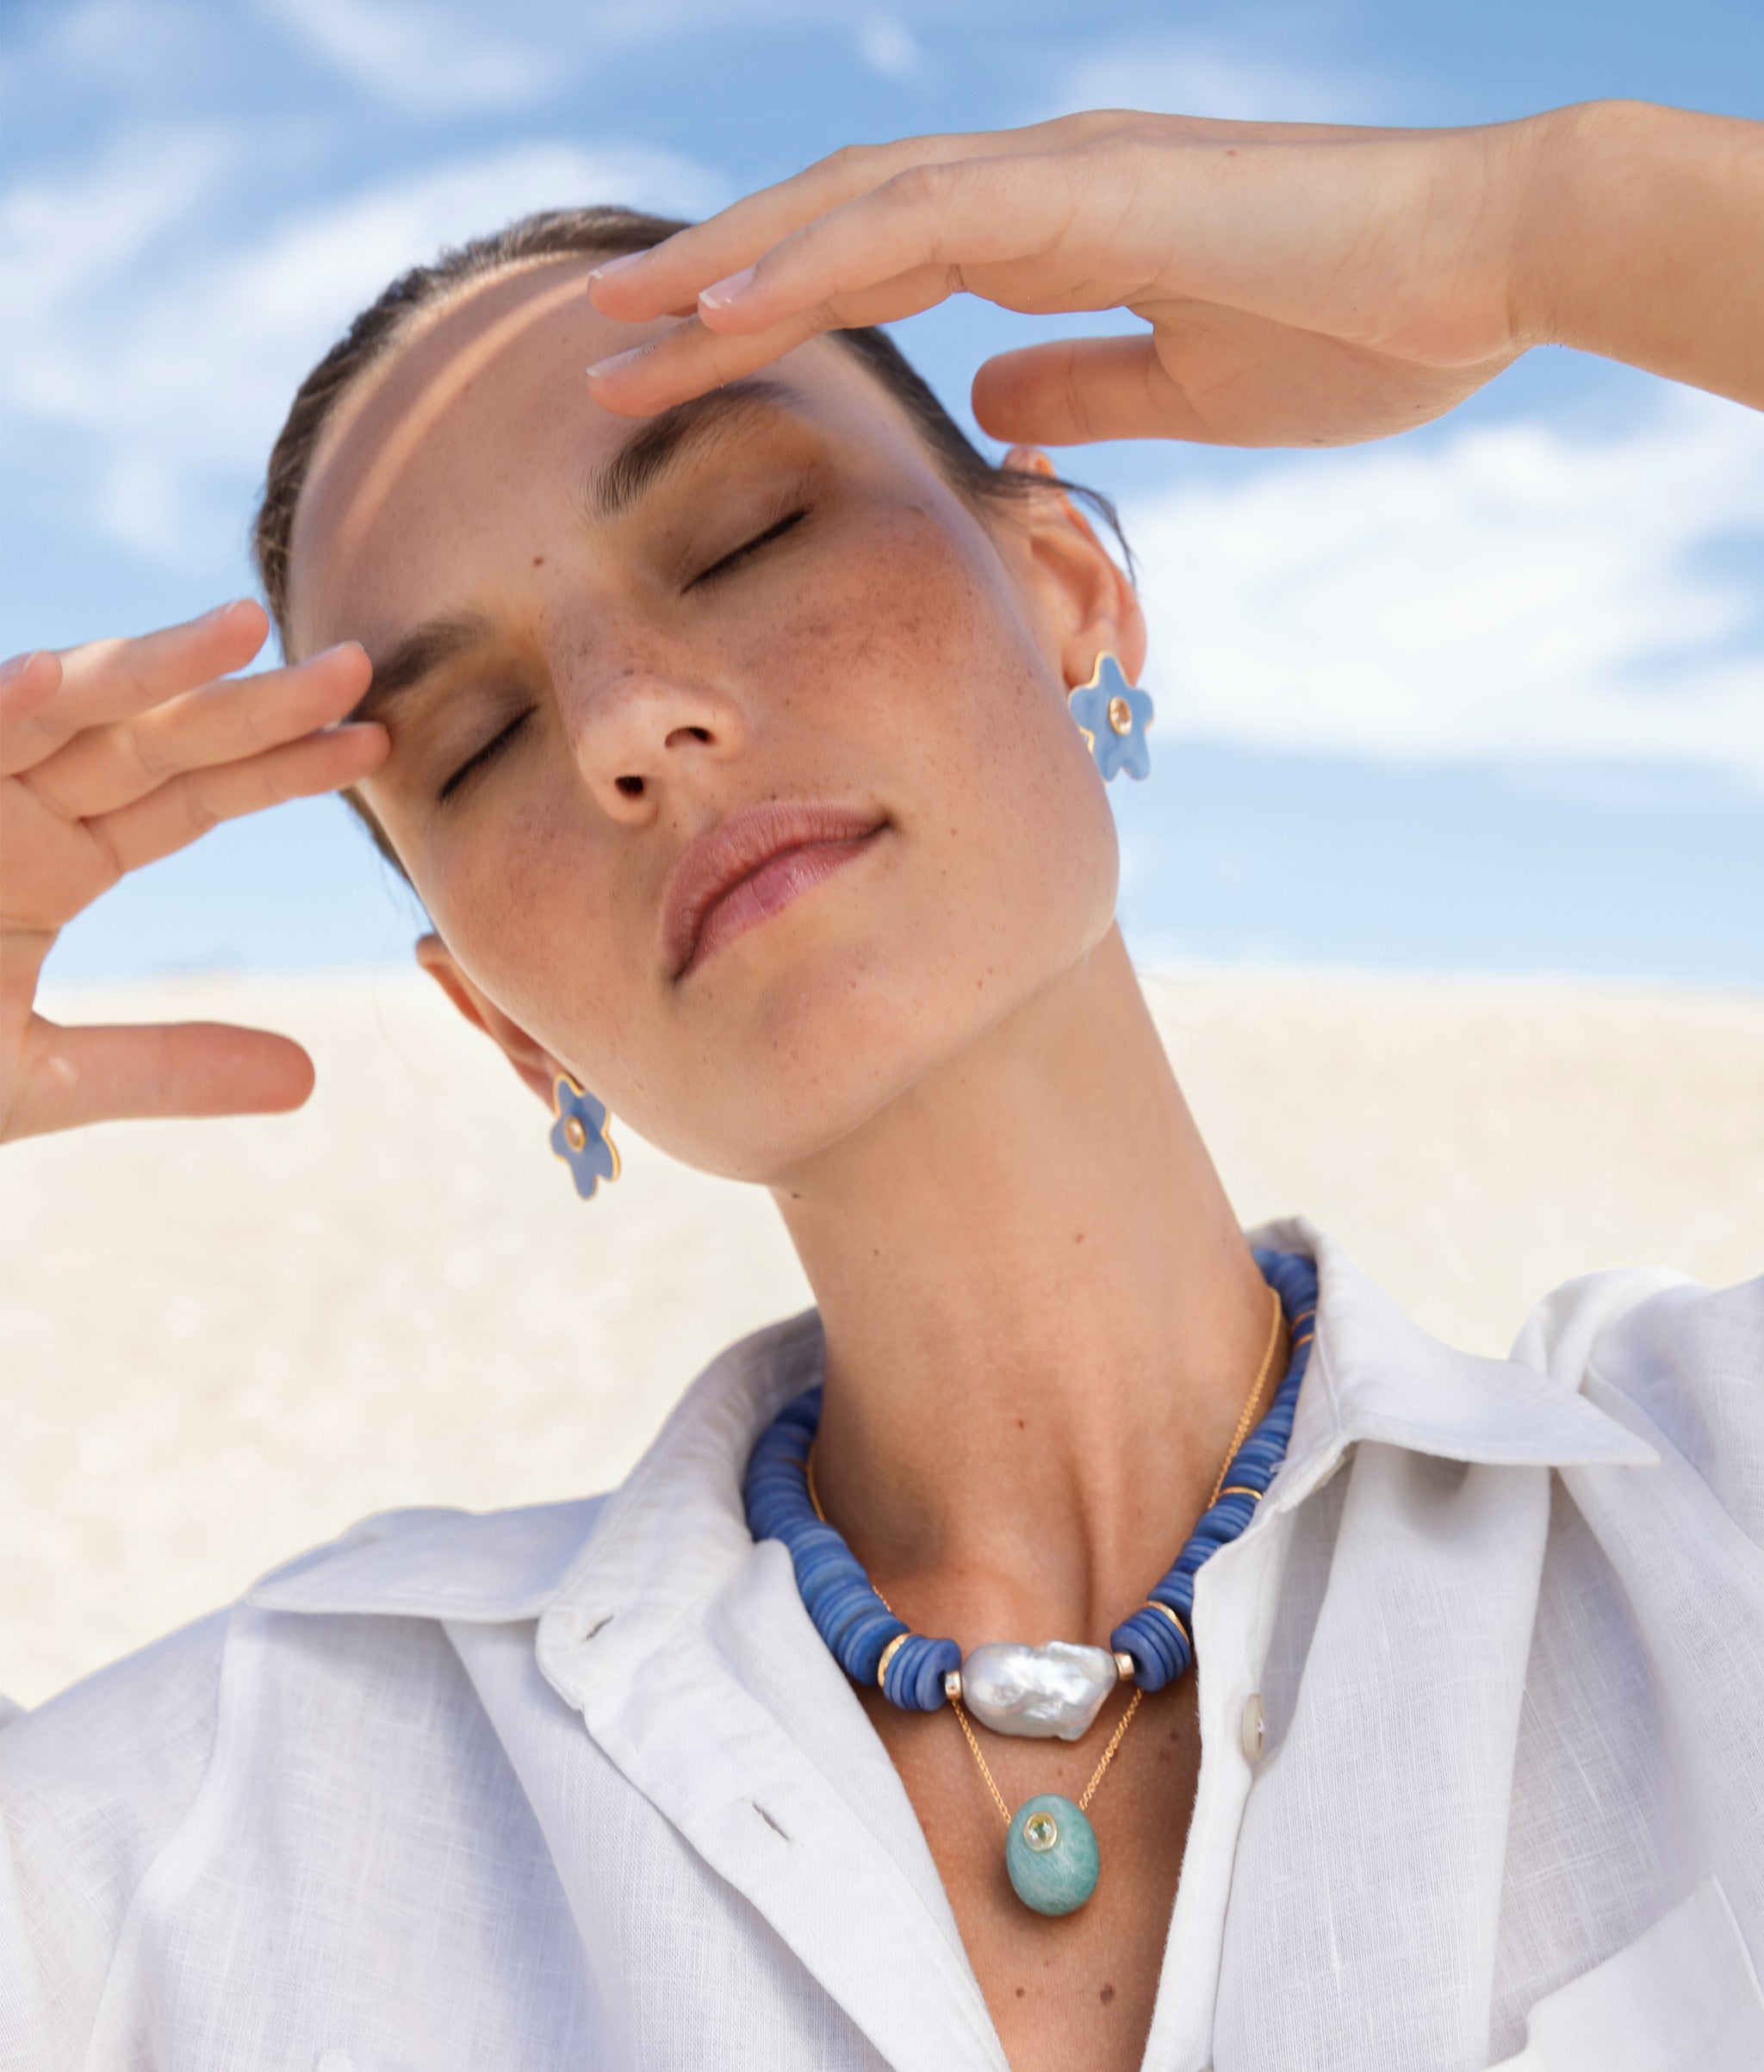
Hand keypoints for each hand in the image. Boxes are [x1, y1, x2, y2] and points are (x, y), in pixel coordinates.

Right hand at [0, 603, 384, 1141]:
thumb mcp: (35, 1078)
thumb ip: (168, 1069)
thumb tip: (310, 1080)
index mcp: (50, 861)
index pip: (191, 796)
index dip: (284, 768)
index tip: (379, 740)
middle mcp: (4, 806)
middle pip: (151, 739)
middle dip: (252, 703)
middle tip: (361, 664)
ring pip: (53, 707)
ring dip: (141, 669)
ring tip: (240, 633)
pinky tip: (39, 690)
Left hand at [584, 109, 1542, 446]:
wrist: (1494, 267)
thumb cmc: (1362, 328)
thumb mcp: (1189, 388)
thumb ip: (1085, 388)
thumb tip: (991, 408)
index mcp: (1057, 231)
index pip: (875, 267)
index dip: (770, 315)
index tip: (676, 374)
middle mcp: (1038, 186)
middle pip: (832, 230)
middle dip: (710, 291)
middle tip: (598, 352)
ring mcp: (1065, 176)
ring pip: (850, 209)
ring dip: (727, 268)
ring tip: (618, 328)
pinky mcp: (1099, 191)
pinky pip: (923, 218)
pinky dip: (816, 257)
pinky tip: (727, 302)